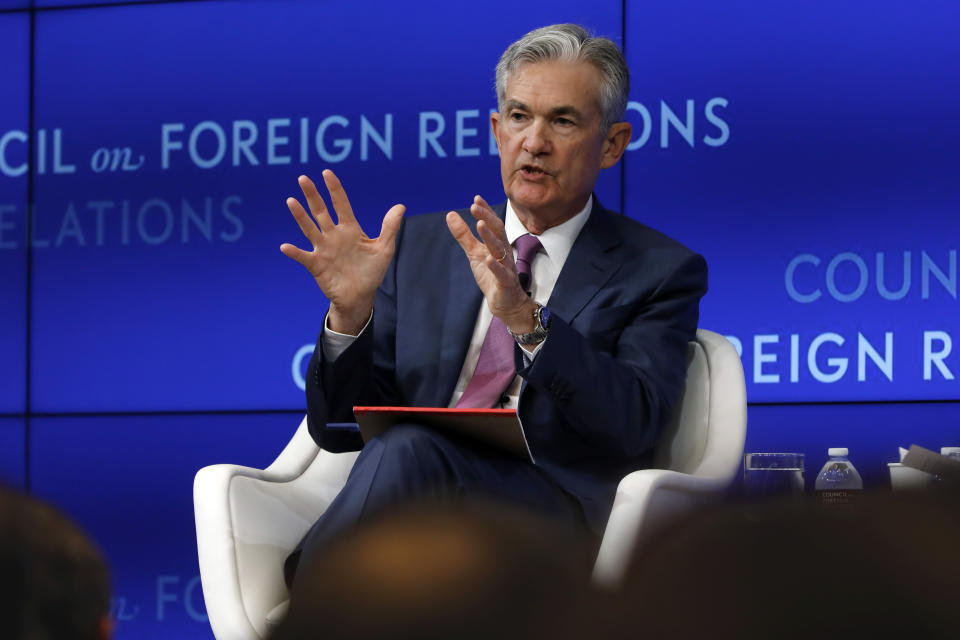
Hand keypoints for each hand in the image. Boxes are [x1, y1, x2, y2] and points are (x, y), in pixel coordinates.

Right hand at [281, 170, 404, 333]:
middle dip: (313, 195)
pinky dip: (294, 252)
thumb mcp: (384, 249)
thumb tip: (401, 206)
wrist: (360, 296)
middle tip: (303, 178)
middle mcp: (334, 236)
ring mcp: (323, 249)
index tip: (327, 173)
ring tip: (291, 201)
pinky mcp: (317, 265)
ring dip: (300, 216)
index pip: (341, 204)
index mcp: (350, 229)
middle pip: (321, 211)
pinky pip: (304, 257)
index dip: (334, 189)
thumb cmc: (371, 271)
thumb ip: (390, 227)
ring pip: (310, 229)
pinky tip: (285, 247)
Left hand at [446, 196, 537, 333]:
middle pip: (498, 231)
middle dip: (487, 218)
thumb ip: (464, 235)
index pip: (493, 223)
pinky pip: (501, 273)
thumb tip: (450, 214)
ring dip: (490, 237)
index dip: (485, 211)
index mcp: (497, 243)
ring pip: (499, 249)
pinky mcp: (505, 282)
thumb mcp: (474, 253)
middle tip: (475, 206)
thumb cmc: (492, 275)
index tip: (476, 199)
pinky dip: (495, 266)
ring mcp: (506, 267)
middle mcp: (504, 252)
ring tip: (480, 225)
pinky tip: (489, 259)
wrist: (506, 302)